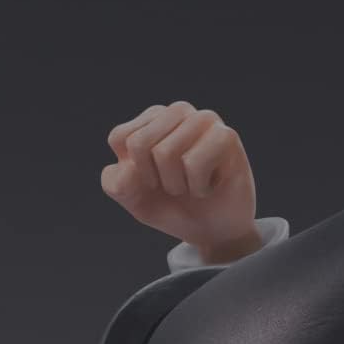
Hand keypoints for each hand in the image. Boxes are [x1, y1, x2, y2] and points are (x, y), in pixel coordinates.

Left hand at [101, 102, 260, 263]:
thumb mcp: (134, 200)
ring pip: (166, 152)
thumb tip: (127, 168)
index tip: (151, 180)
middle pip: (140, 144)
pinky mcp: (226, 135)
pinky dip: (198, 187)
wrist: (212, 230)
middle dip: (154, 178)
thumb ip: (117, 184)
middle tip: (175, 183)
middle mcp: (177, 113)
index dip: (131, 171)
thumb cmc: (174, 207)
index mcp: (151, 121)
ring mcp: (203, 120)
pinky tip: (210, 184)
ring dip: (176, 184)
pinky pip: (194, 164)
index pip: (119, 137)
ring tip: (192, 183)